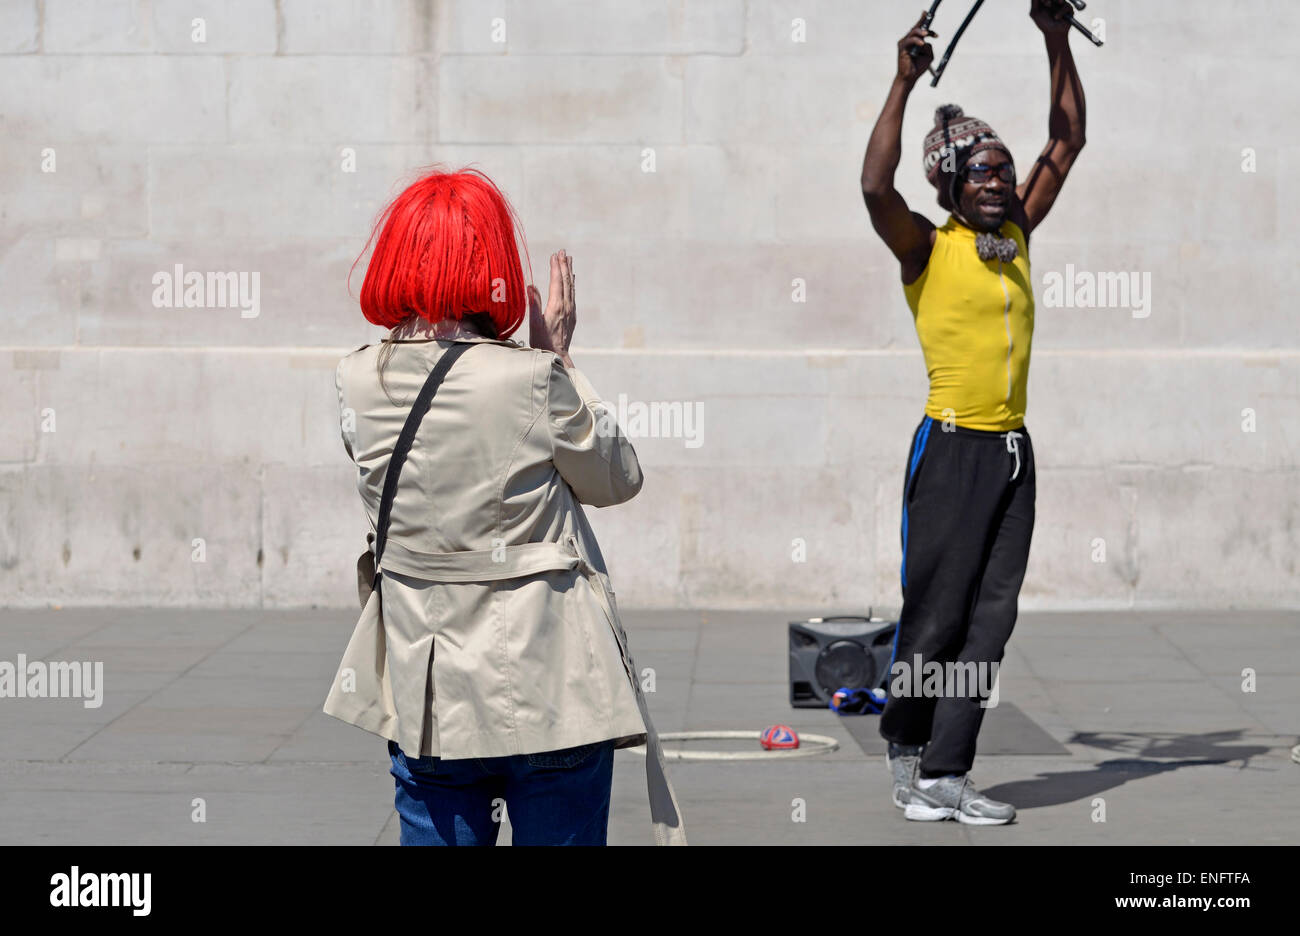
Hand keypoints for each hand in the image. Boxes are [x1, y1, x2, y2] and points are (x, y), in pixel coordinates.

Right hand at [528, 250, 574, 367]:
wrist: (556, 355)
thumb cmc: (542, 341)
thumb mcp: (535, 323)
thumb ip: (534, 303)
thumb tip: (530, 286)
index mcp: (557, 306)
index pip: (557, 282)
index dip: (556, 267)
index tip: (555, 255)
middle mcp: (566, 306)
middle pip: (566, 281)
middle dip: (564, 265)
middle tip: (563, 252)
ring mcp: (571, 310)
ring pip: (571, 286)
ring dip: (569, 272)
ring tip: (569, 259)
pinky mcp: (572, 315)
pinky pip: (573, 294)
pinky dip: (572, 283)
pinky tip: (572, 279)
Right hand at [896, 12, 935, 84]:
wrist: (909, 78)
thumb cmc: (918, 68)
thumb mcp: (929, 56)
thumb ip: (929, 47)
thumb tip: (926, 42)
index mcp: (914, 42)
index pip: (918, 29)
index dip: (923, 21)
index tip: (931, 23)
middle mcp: (908, 40)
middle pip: (916, 28)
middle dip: (924, 24)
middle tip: (932, 31)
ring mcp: (904, 43)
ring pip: (913, 32)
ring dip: (921, 32)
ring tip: (927, 34)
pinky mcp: (902, 48)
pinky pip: (910, 40)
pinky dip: (917, 41)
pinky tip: (922, 44)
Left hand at [1030, 0, 1071, 34]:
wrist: (1053, 34)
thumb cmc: (1043, 24)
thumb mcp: (1034, 13)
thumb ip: (1034, 3)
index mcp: (1046, 0)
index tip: (1041, 1)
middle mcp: (1054, 1)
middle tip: (1045, 1)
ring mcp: (1062, 4)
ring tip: (1048, 5)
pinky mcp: (1068, 9)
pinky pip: (1066, 6)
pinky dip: (1060, 12)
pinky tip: (1056, 17)